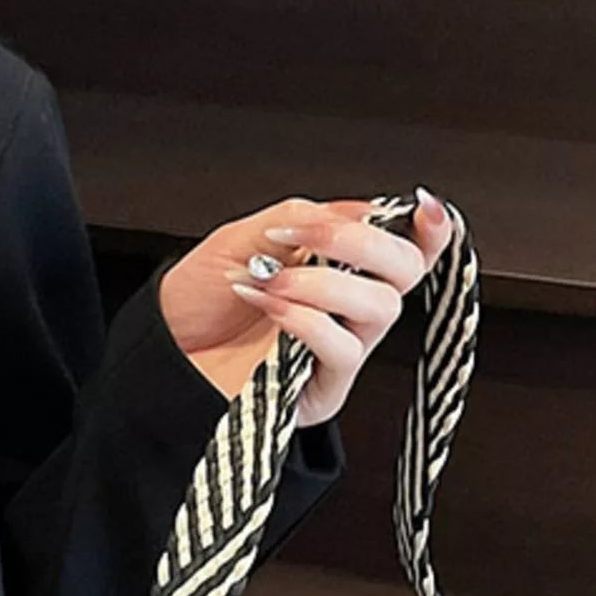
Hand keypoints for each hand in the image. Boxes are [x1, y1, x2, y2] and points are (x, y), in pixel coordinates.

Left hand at [159, 192, 452, 425]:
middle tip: (304, 235)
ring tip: (268, 278)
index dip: (431, 229)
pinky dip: (304, 316)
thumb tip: (361, 210)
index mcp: (343, 269)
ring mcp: (342, 350)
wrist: (164, 352)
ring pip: (381, 308)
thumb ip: (304, 220)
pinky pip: (343, 348)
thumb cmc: (202, 298)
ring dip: (323, 282)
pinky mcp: (323, 389)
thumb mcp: (248, 236)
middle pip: (407, 273)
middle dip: (362, 241)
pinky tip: (266, 302)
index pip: (409, 249)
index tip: (422, 206)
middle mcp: (352, 310)